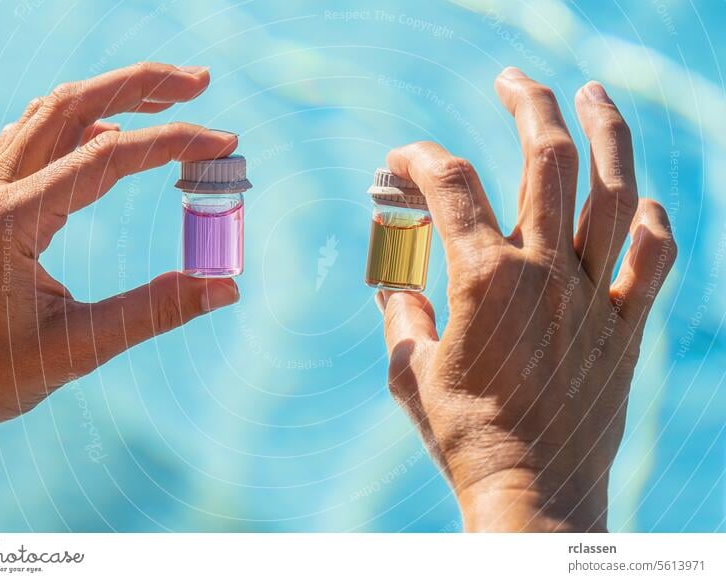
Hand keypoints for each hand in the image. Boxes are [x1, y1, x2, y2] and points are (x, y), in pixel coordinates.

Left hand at [0, 62, 239, 457]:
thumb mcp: (79, 348)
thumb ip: (155, 312)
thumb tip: (224, 288)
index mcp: (14, 220)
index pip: (107, 157)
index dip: (173, 143)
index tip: (223, 142)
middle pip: (72, 104)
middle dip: (141, 84)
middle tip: (200, 82)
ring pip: (49, 112)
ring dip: (110, 94)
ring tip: (165, 97)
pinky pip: (32, 136)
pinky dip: (78, 122)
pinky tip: (106, 135)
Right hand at [377, 68, 675, 531]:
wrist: (531, 493)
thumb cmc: (461, 435)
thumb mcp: (408, 369)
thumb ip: (400, 312)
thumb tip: (393, 281)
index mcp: (484, 280)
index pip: (449, 184)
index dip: (417, 157)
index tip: (400, 161)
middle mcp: (545, 274)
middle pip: (546, 159)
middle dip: (527, 103)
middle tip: (513, 79)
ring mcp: (594, 297)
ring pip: (614, 193)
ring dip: (607, 133)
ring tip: (594, 93)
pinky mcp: (626, 330)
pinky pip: (655, 263)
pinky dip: (654, 225)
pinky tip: (644, 202)